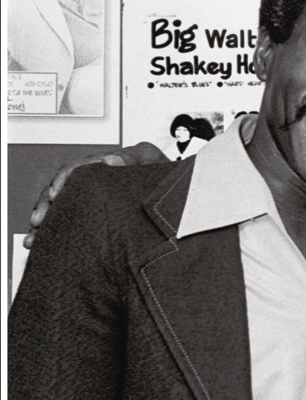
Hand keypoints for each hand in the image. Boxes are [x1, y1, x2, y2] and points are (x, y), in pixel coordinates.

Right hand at [24, 142, 166, 248]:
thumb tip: (109, 160)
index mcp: (107, 162)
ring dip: (46, 218)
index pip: (77, 168)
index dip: (64, 180)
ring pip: (61, 203)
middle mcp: (96, 176)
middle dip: (47, 203)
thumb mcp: (151, 159)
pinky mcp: (93, 208)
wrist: (177, 191)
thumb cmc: (164, 174)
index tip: (55, 193)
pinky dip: (53, 228)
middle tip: (40, 219)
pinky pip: (68, 216)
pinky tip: (38, 242)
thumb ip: (133, 157)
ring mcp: (94, 192)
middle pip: (62, 187)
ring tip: (35, 237)